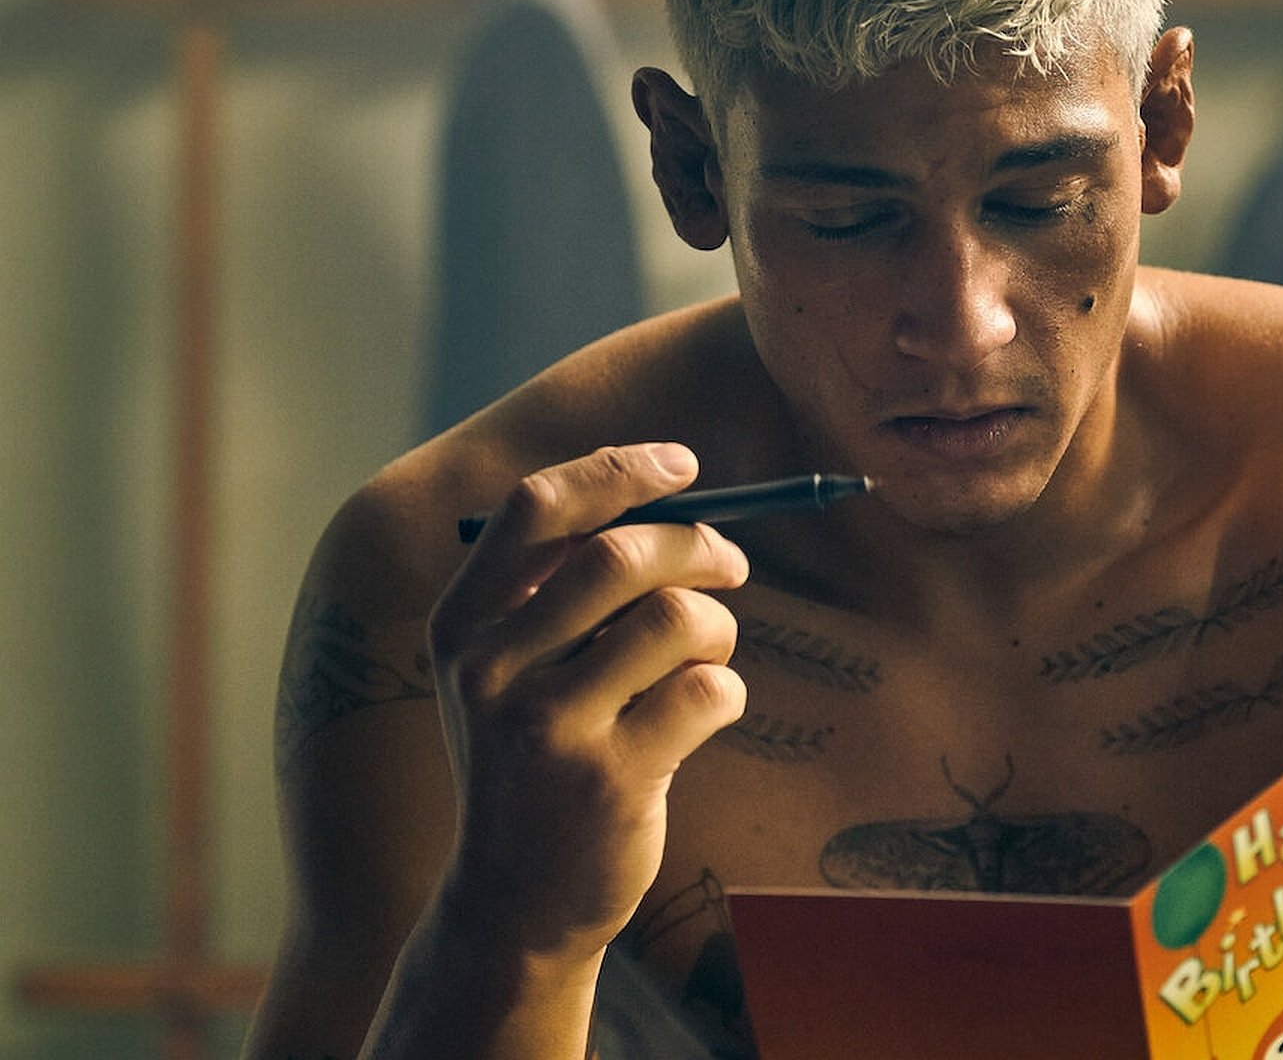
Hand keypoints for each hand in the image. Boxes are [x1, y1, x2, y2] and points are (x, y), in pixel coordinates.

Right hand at [424, 443, 749, 965]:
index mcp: (462, 625)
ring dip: (717, 626)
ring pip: (677, 618)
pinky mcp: (609, 778)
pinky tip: (704, 715)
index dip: (620, 470)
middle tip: (732, 565)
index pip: (537, 508)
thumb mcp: (512, 674)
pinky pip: (710, 690)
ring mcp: (548, 726)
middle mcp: (491, 668)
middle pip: (622, 554)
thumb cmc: (535, 762)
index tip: (685, 465)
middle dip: (699, 546)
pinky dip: (727, 691)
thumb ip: (562, 593)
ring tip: (707, 655)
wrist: (513, 906)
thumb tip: (675, 502)